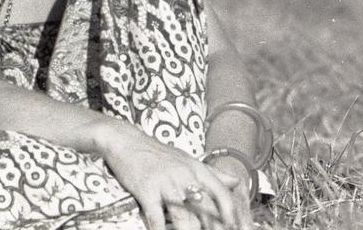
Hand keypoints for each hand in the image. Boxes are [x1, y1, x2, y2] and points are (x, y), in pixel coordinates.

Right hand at [96, 121, 246, 229]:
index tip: (234, 227)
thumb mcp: (188, 159)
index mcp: (197, 169)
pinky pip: (156, 217)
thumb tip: (236, 182)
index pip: (221, 193)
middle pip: (205, 208)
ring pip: (183, 216)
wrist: (126, 141)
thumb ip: (212, 173)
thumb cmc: (158, 153)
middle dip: (212, 227)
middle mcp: (184, 176)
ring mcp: (165, 183)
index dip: (230, 214)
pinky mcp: (146, 190)